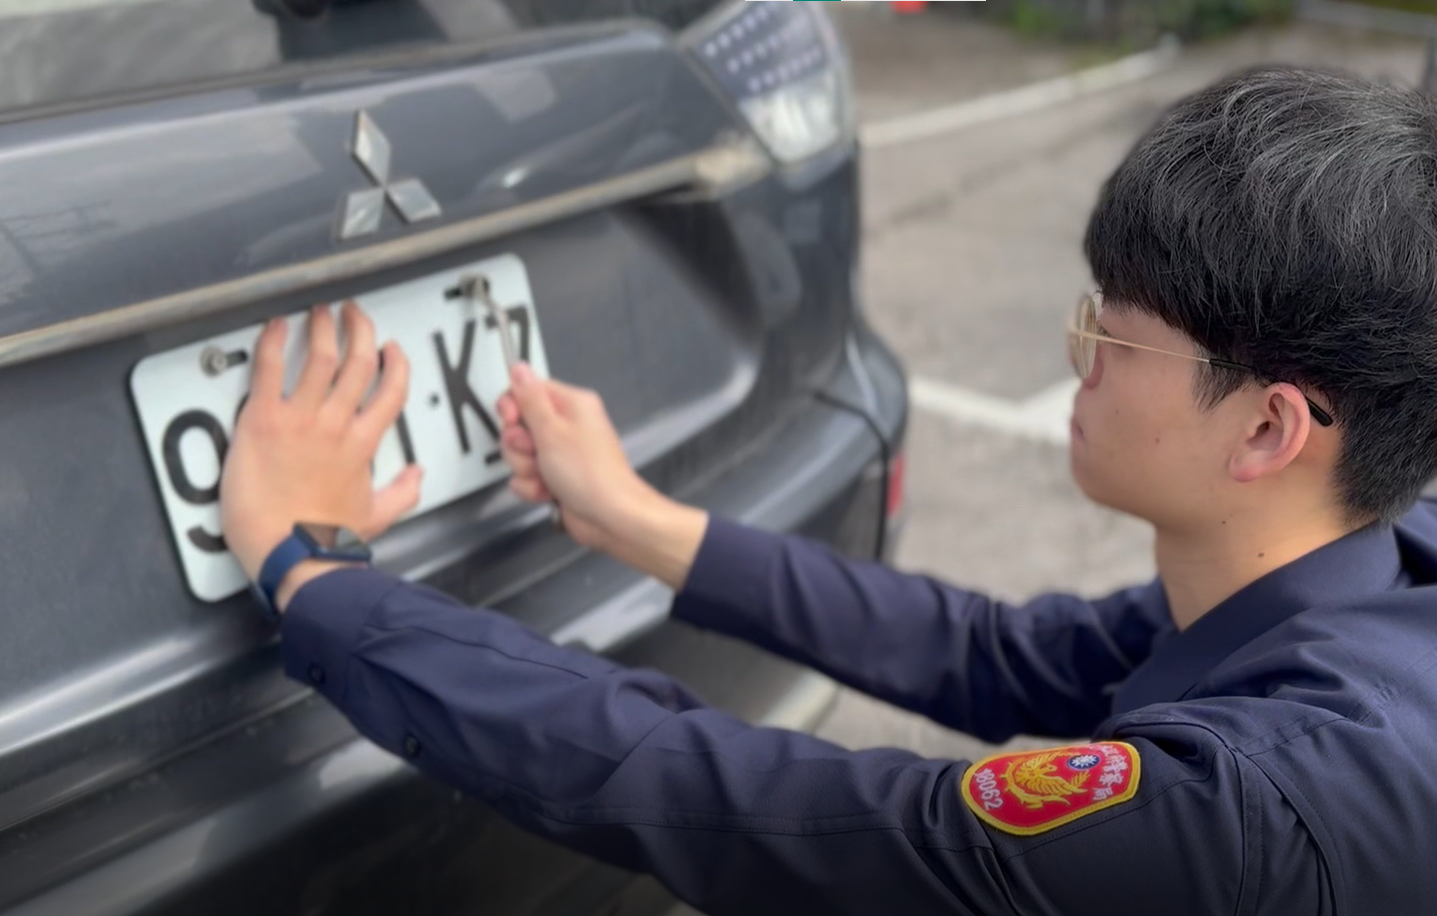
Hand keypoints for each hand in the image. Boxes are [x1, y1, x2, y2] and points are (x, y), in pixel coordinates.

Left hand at [220, 302, 422, 601]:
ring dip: (323, 328)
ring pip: (321, 357)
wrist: (291, 553)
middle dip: (360, 331)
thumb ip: (401, 492)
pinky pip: (271, 369)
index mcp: (363, 445)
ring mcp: (300, 420)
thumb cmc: (326, 541)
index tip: (392, 350)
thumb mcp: (376, 516)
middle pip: (358, 362)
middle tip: (354, 314)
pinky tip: (276, 327)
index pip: (390, 391)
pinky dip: (274, 343)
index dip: (395, 364)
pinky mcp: (264, 421)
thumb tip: (416, 477)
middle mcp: (336, 425)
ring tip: (321, 312)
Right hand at [497, 364, 706, 589]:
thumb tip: (518, 367)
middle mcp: (567, 426)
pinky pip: (527, 476)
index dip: (513, 408)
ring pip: (520, 454)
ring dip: (526, 469)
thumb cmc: (591, 474)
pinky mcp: (555, 477)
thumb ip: (530, 398)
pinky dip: (532, 487)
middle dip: (519, 445)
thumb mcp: (552, 430)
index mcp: (571, 404)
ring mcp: (561, 453)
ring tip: (547, 476)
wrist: (610, 518)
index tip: (513, 422)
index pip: (527, 391)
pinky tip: (548, 492)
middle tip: (536, 453)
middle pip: (519, 425)